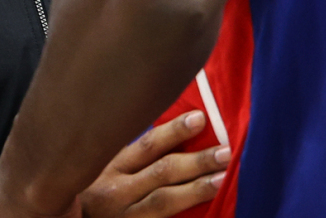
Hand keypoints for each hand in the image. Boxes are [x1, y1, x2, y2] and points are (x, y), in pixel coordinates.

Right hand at [78, 110, 229, 217]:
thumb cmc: (99, 194)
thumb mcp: (109, 169)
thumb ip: (137, 156)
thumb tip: (183, 128)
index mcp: (112, 167)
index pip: (147, 145)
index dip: (174, 131)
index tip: (200, 118)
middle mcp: (117, 191)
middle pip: (161, 172)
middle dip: (196, 161)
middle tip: (226, 152)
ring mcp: (126, 216)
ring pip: (163, 201)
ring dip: (196, 189)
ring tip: (223, 178)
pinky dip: (185, 217)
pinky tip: (209, 212)